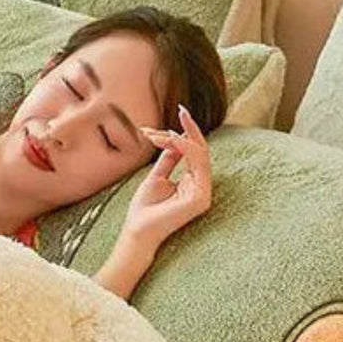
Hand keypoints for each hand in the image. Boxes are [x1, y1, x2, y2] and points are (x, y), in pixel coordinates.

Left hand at [124, 103, 213, 252]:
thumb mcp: (156, 178)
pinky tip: (168, 141)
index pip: (195, 153)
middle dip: (188, 130)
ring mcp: (203, 192)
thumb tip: (174, 140)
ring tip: (158, 134)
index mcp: (192, 182)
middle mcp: (201, 186)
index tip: (178, 115)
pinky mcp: (201, 196)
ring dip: (179, 139)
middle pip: (201, 150)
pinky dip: (184, 148)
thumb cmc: (144, 210)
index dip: (188, 134)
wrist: (138, 232)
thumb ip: (169, 160)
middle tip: (181, 109)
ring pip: (200, 153)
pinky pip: (198, 163)